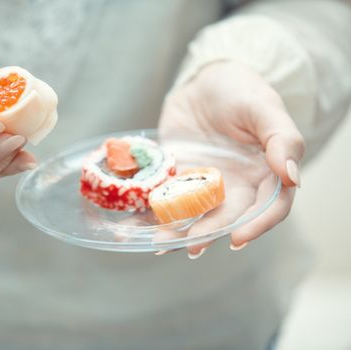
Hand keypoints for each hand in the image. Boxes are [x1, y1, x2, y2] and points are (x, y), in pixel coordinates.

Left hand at [157, 61, 304, 256]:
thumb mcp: (264, 107)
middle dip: (210, 232)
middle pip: (228, 217)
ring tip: (159, 243)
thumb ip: (283, 139)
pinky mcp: (177, 179)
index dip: (258, 226)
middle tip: (192, 246)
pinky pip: (165, 200)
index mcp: (266, 174)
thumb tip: (292, 178)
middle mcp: (236, 186)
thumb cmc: (240, 90)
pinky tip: (134, 226)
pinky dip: (150, 214)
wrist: (203, 82)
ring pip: (195, 214)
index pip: (270, 208)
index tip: (238, 238)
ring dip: (178, 231)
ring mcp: (204, 185)